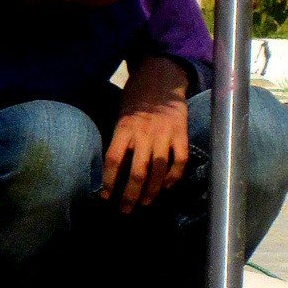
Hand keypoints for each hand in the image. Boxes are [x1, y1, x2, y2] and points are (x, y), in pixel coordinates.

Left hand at [102, 59, 190, 212]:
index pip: (113, 160)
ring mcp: (164, 135)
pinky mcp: (181, 135)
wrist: (161, 78)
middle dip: (130, 194)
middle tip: (126, 209)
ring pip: (158, 170)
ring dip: (152, 190)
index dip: (108, 181)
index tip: (106, 197)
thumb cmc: (135, 98)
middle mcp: (143, 134)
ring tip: (145, 202)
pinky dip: (174, 177)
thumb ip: (120, 139)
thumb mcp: (120, 115)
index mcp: (124, 128)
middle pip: (137, 171)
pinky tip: (167, 186)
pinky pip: (179, 161)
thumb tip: (114, 168)